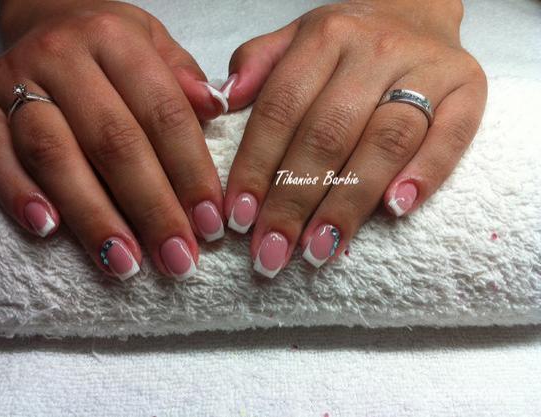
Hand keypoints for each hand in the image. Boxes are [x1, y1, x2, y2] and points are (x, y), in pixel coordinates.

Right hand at [0, 0, 226, 279]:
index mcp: (117, 41)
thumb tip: (217, 108)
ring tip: (125, 264)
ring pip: (55, 155)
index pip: (164, 115)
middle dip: (151, 209)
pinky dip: (19, 194)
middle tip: (177, 259)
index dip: (191, 174)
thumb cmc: (114, 46)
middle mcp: (64, 57)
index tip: (210, 224)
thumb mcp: (158, 46)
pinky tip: (49, 231)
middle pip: (114, 143)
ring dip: (93, 216)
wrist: (49, 18)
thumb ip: (186, 80)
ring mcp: (16, 81)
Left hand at [222, 0, 486, 276]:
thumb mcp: (297, 37)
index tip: (239, 218)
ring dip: (349, 202)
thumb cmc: (348, 40)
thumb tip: (224, 101)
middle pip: (327, 134)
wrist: (416, 8)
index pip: (280, 110)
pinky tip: (396, 210)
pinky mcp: (467, 89)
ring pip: (384, 141)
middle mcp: (373, 51)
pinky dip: (426, 174)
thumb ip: (258, 62)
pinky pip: (451, 135)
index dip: (256, 167)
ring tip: (320, 250)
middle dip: (294, 201)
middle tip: (272, 254)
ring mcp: (425, 68)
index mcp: (324, 38)